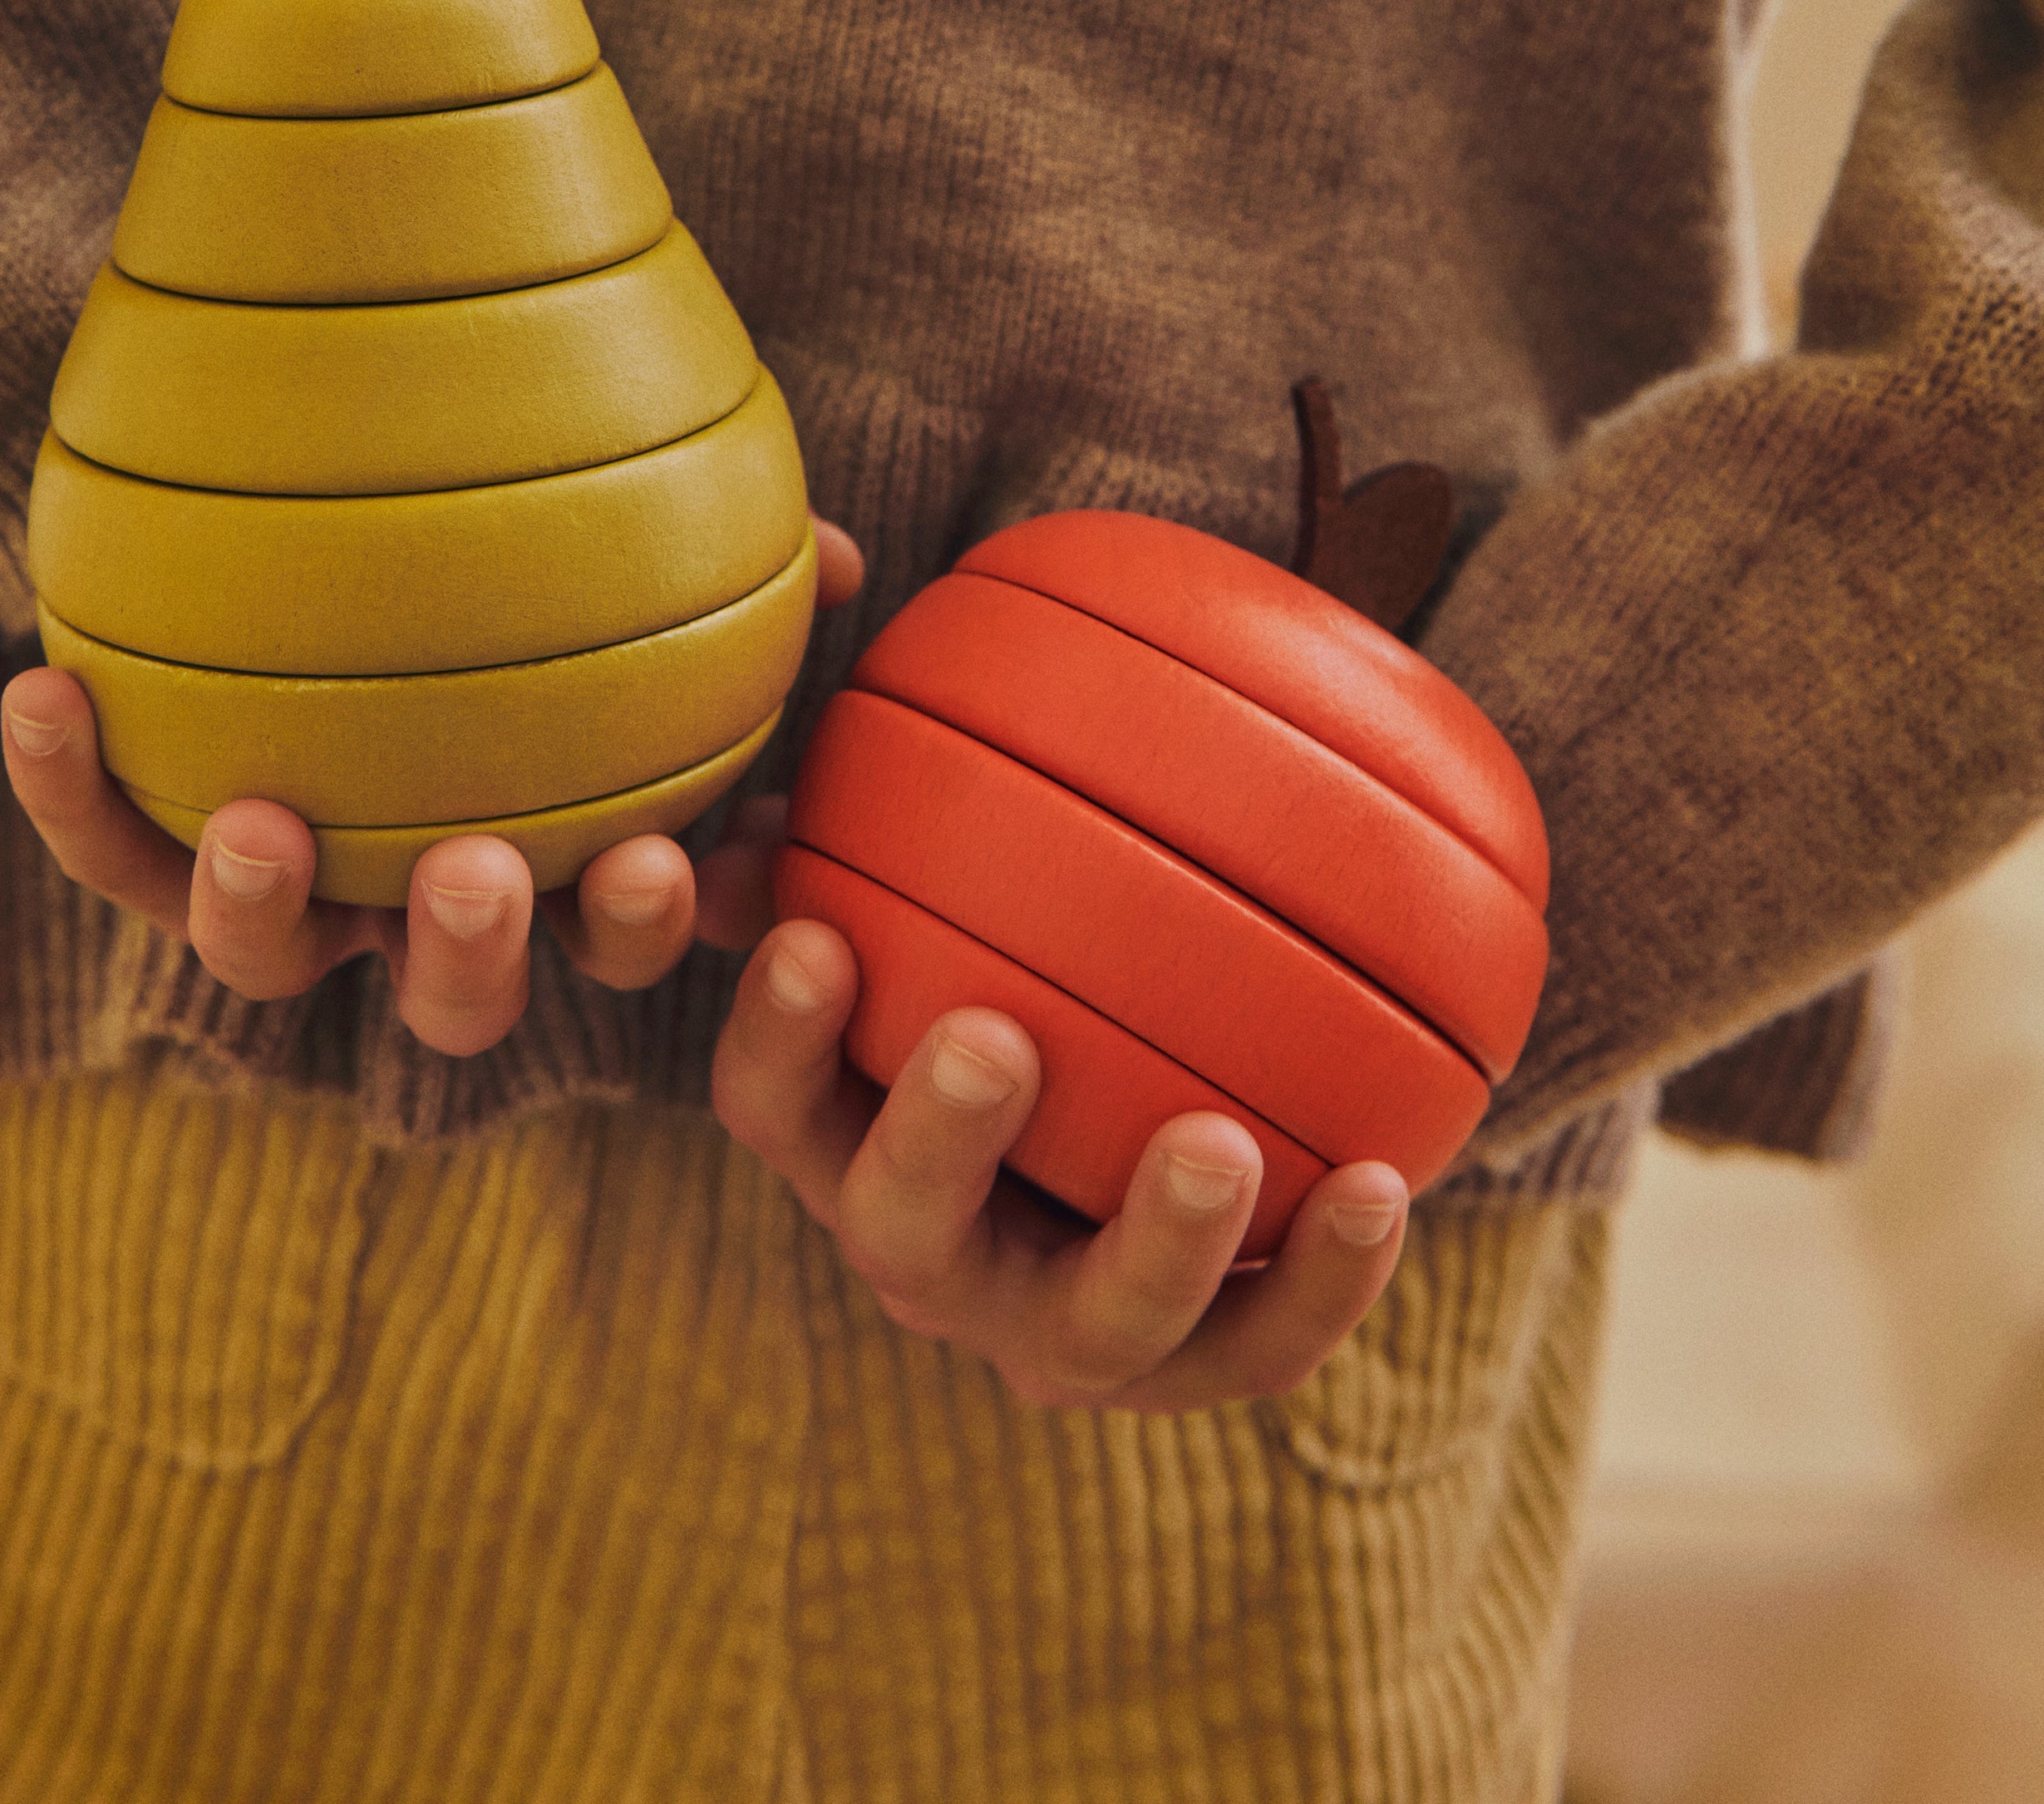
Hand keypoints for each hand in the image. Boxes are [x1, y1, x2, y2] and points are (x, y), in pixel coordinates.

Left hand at [2, 511, 866, 1052]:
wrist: (315, 536)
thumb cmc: (521, 578)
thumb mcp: (635, 573)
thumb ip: (737, 575)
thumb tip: (845, 559)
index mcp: (547, 868)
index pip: (610, 931)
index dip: (640, 924)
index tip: (670, 862)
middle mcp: (415, 909)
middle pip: (447, 996)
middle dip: (469, 958)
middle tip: (478, 868)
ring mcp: (292, 895)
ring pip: (269, 966)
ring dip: (266, 912)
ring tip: (267, 823)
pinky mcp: (157, 852)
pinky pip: (108, 842)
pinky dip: (71, 786)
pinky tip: (48, 687)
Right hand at [708, 908, 1408, 1410]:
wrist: (1124, 1125)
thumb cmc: (992, 960)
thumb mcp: (914, 899)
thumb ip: (849, 839)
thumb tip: (774, 788)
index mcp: (844, 1138)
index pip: (773, 1102)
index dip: (779, 1035)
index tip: (816, 943)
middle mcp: (932, 1255)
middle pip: (904, 1230)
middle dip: (940, 1143)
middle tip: (992, 1037)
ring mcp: (1058, 1330)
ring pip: (1093, 1327)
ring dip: (1156, 1242)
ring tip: (1218, 1143)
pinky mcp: (1190, 1366)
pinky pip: (1258, 1343)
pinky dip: (1321, 1278)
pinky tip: (1381, 1183)